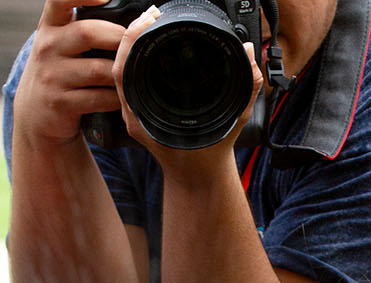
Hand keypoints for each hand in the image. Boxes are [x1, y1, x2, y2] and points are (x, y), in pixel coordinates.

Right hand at [14, 0, 126, 146]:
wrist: (34, 116)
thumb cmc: (58, 74)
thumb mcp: (61, 45)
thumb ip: (83, 30)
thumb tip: (133, 22)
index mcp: (51, 26)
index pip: (60, 0)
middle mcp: (48, 46)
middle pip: (88, 33)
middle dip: (120, 40)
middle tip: (134, 47)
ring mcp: (52, 75)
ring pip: (98, 70)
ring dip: (121, 74)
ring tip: (132, 76)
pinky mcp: (60, 102)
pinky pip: (99, 98)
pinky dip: (116, 99)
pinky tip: (120, 99)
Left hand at [112, 5, 263, 179]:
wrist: (198, 178)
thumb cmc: (210, 155)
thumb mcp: (233, 119)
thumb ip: (245, 86)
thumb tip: (250, 52)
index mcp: (147, 115)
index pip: (125, 69)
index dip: (133, 38)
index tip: (149, 18)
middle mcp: (135, 111)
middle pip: (120, 63)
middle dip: (133, 32)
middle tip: (152, 12)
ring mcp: (134, 109)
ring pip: (123, 68)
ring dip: (134, 41)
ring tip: (150, 19)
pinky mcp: (139, 107)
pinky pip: (131, 76)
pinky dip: (138, 54)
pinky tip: (148, 40)